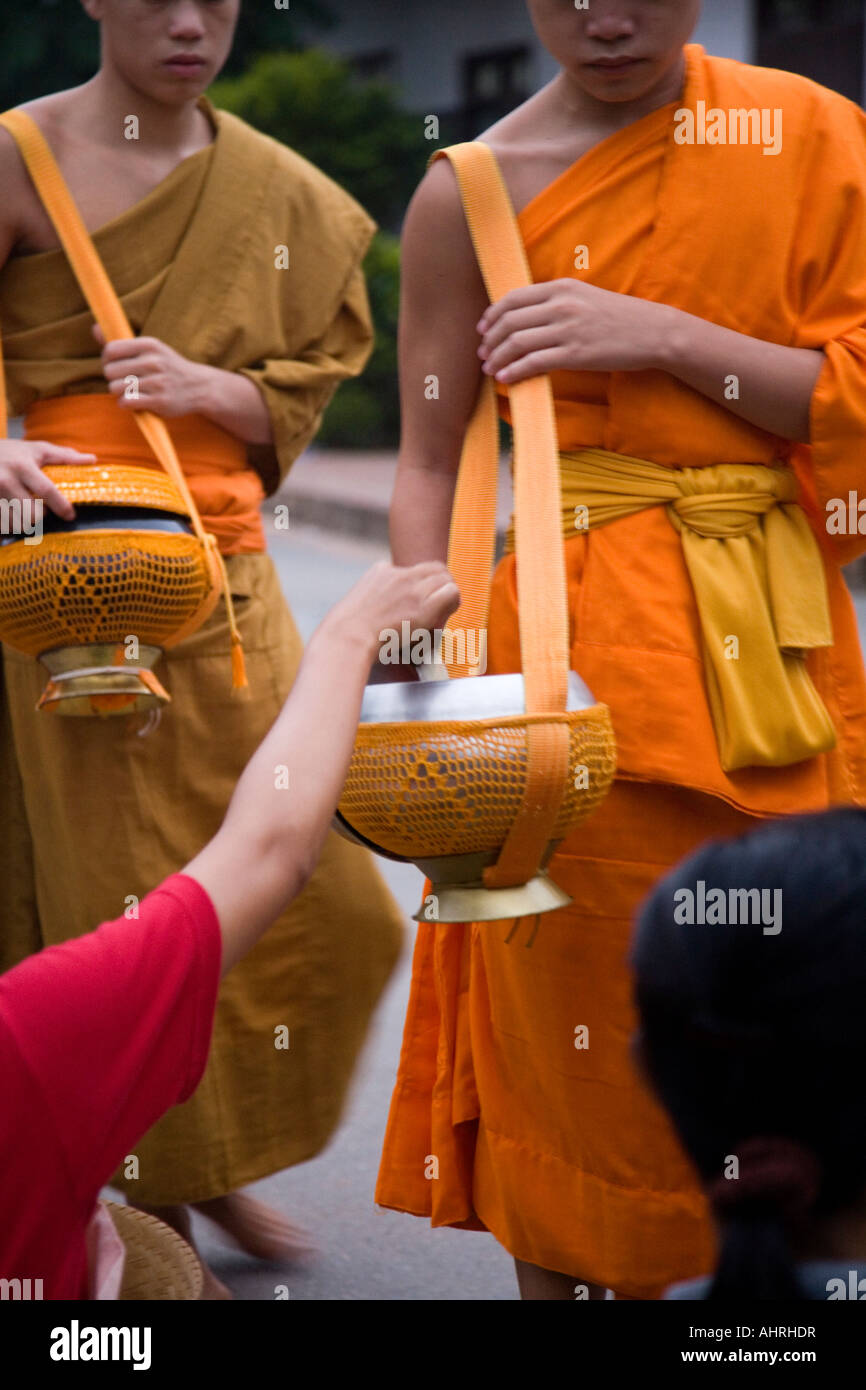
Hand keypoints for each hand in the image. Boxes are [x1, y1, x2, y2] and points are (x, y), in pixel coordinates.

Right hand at [0, 439, 92, 519]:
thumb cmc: (13, 452)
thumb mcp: (37, 449)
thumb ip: (64, 456)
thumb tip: (92, 460)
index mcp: (22, 466)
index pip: (46, 491)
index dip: (61, 506)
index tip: (71, 515)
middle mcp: (6, 480)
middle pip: (31, 513)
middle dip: (40, 515)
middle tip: (42, 510)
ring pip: (16, 522)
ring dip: (25, 522)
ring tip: (26, 511)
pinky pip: (3, 523)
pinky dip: (10, 522)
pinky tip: (13, 513)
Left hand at [94, 325, 207, 417]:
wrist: (200, 387)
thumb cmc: (168, 367)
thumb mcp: (150, 350)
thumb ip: (122, 343)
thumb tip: (94, 328)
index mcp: (150, 345)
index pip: (111, 350)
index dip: (107, 360)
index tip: (116, 365)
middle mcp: (154, 361)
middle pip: (109, 371)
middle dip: (112, 378)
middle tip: (124, 381)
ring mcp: (157, 382)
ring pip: (115, 388)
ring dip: (119, 393)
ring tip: (130, 391)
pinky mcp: (159, 401)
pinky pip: (126, 403)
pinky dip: (126, 404)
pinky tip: (135, 401)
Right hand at [322, 560, 459, 659]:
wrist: (347, 638)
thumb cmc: (348, 631)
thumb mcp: (358, 602)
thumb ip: (374, 598)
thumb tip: (384, 612)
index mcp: (381, 571)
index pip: (414, 569)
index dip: (424, 583)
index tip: (423, 598)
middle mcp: (399, 574)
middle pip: (435, 569)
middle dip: (441, 584)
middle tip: (441, 603)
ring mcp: (412, 588)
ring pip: (445, 578)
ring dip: (447, 594)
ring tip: (444, 610)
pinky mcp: (422, 606)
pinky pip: (451, 592)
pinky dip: (453, 602)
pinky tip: (448, 613)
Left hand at [476, 279, 674, 382]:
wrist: (653, 331)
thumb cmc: (620, 317)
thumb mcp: (585, 297)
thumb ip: (556, 302)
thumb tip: (527, 317)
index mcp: (561, 287)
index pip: (513, 298)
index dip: (492, 316)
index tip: (484, 329)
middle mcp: (561, 305)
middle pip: (509, 321)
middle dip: (490, 340)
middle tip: (483, 354)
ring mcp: (567, 329)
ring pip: (517, 343)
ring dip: (497, 358)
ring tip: (490, 369)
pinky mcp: (575, 354)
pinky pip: (533, 363)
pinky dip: (514, 372)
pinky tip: (506, 379)